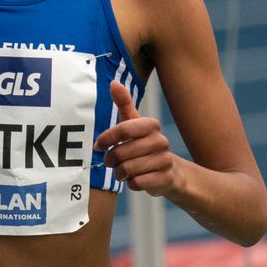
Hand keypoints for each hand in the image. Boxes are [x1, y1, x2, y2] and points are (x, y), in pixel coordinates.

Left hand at [94, 79, 178, 195]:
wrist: (168, 171)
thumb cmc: (143, 145)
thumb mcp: (134, 123)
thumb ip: (124, 103)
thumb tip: (114, 83)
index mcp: (151, 125)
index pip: (123, 129)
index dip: (106, 139)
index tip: (98, 146)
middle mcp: (160, 141)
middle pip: (122, 152)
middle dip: (110, 160)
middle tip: (110, 161)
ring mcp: (164, 160)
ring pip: (128, 169)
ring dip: (119, 173)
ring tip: (122, 171)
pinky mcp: (165, 178)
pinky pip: (137, 183)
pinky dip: (131, 183)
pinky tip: (135, 179)